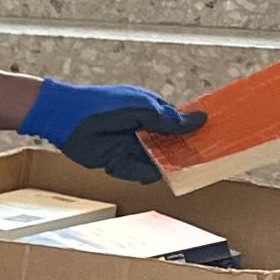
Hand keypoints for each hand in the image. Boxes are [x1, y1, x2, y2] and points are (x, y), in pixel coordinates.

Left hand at [18, 76, 201, 184]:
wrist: (64, 117)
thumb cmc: (104, 105)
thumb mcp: (143, 109)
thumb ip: (170, 120)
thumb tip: (202, 120)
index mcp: (154, 112)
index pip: (181, 125)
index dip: (196, 134)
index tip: (215, 142)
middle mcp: (145, 131)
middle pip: (172, 147)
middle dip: (183, 155)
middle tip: (202, 164)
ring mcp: (132, 148)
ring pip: (157, 163)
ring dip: (165, 168)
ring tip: (180, 172)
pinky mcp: (118, 162)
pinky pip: (137, 173)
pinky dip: (143, 174)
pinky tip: (151, 173)